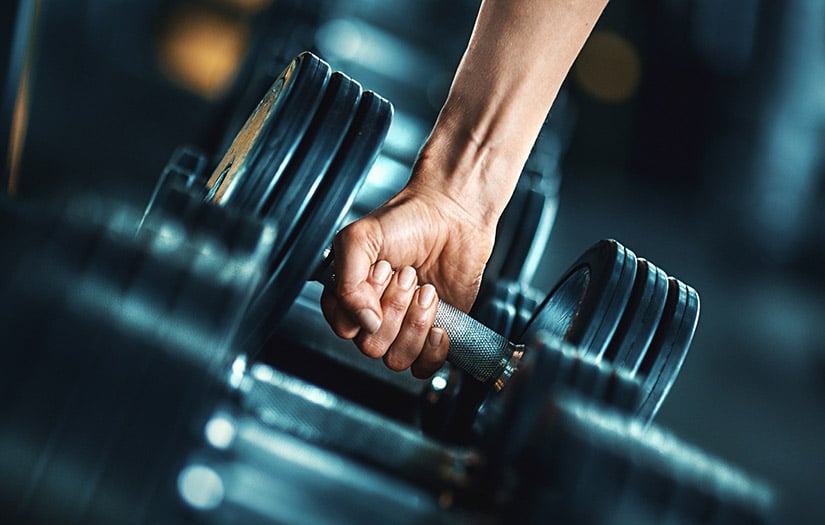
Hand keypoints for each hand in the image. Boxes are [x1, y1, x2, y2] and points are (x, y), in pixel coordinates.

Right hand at [320, 179, 495, 377]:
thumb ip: (347, 282)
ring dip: (415, 323)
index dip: (362, 306)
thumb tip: (364, 322)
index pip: (343, 327)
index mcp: (349, 295)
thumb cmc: (407, 220)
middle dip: (394, 308)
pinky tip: (439, 322)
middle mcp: (374, 314)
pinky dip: (432, 350)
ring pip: (397, 358)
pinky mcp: (432, 334)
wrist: (452, 214)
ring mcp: (403, 327)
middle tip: (407, 275)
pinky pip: (424, 367)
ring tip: (426, 290)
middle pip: (371, 345)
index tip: (379, 272)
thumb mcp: (360, 238)